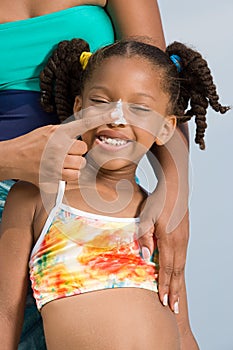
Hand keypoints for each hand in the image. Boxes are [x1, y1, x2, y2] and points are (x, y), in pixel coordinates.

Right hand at [2, 112, 116, 185]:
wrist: (12, 158)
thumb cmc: (32, 143)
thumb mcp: (48, 131)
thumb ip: (66, 132)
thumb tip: (82, 134)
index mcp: (58, 132)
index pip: (85, 123)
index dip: (102, 117)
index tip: (116, 111)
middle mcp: (59, 147)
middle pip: (83, 150)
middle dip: (77, 152)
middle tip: (64, 152)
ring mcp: (56, 163)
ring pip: (80, 165)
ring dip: (73, 165)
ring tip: (61, 162)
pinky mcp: (53, 177)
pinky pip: (72, 178)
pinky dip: (69, 175)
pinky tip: (59, 171)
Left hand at [138, 184, 188, 313]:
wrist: (175, 187)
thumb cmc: (158, 201)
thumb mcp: (146, 217)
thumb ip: (145, 238)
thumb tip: (145, 258)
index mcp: (169, 240)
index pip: (167, 269)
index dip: (165, 287)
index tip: (164, 302)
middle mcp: (180, 243)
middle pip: (177, 272)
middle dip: (175, 291)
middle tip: (174, 308)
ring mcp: (184, 239)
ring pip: (181, 265)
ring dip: (178, 282)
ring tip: (177, 296)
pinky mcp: (185, 235)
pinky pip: (182, 257)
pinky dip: (180, 270)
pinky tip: (177, 274)